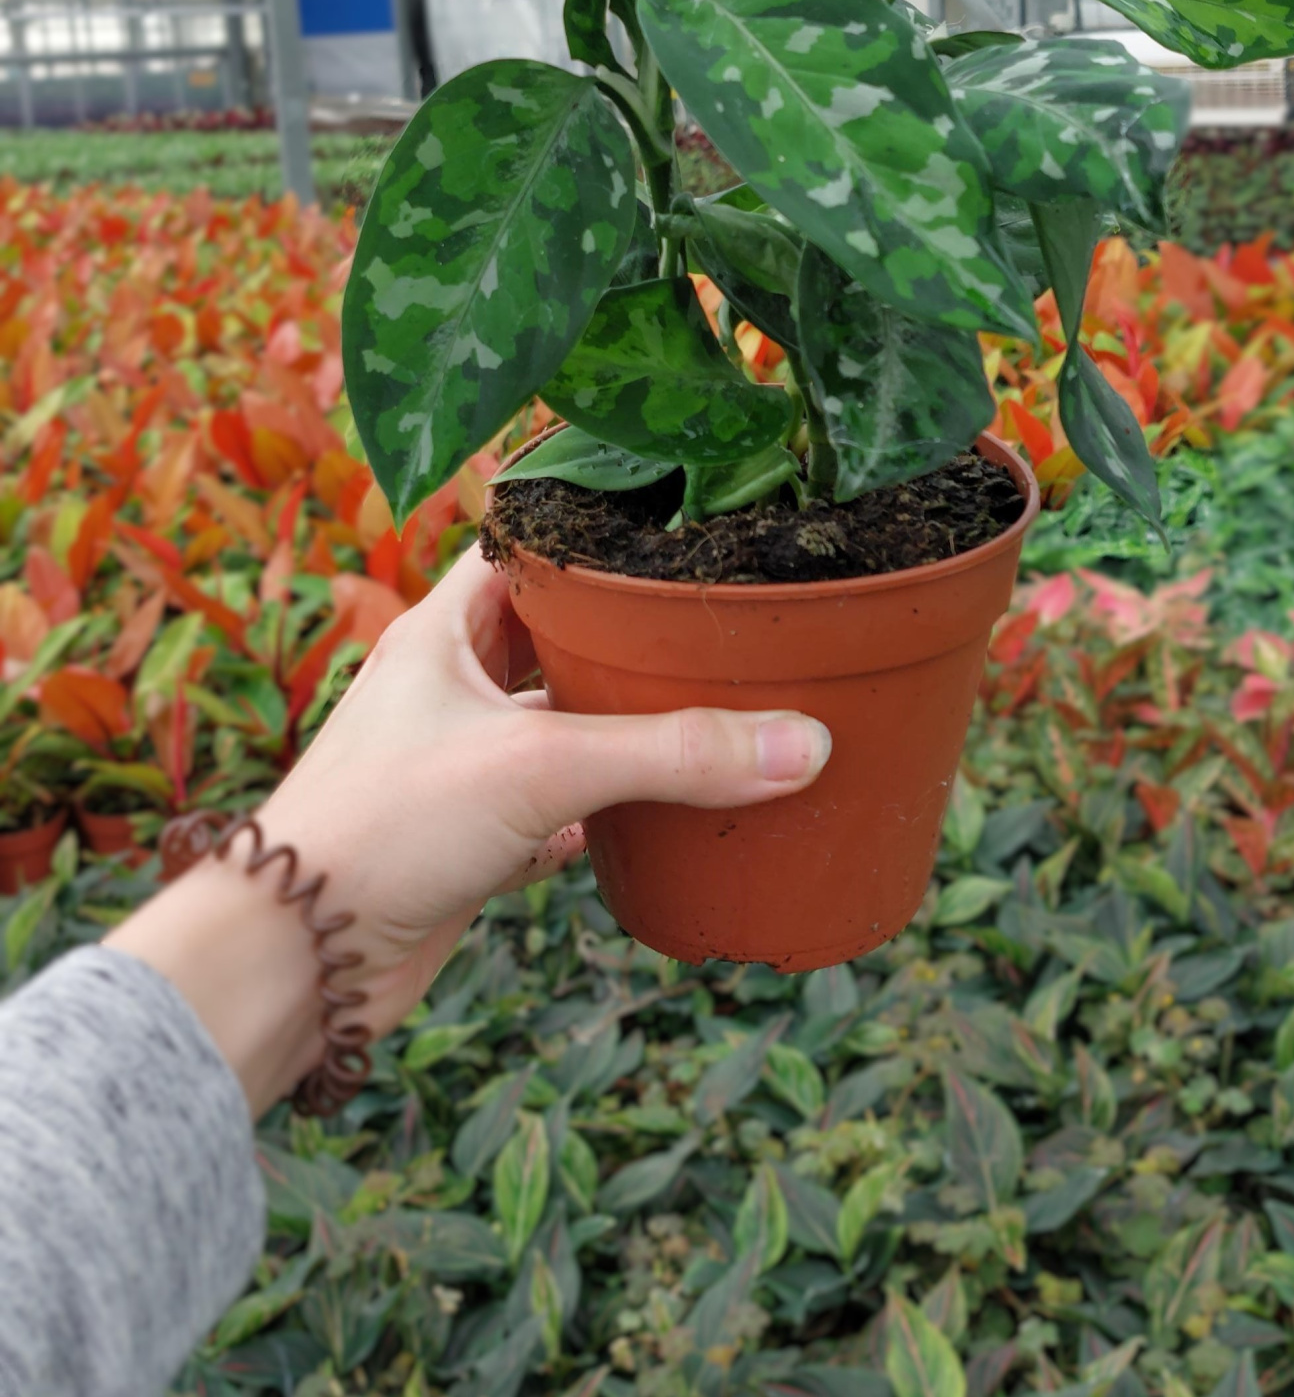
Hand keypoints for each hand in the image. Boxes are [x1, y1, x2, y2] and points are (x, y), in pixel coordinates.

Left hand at [109, 544, 830, 1113]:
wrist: (296, 959)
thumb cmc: (384, 826)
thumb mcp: (542, 765)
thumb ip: (673, 753)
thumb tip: (805, 745)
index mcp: (444, 630)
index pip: (527, 549)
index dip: (596, 532)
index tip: (679, 526)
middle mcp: (451, 688)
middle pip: (555, 640)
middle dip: (630, 638)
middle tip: (717, 626)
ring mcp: (461, 766)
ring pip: (560, 728)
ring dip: (625, 729)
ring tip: (715, 710)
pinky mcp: (471, 841)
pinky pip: (557, 809)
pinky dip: (608, 811)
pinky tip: (667, 817)